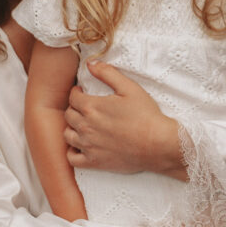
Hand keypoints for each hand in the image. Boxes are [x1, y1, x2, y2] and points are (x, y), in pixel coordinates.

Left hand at [64, 61, 181, 174]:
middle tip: (85, 107)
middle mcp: (86, 127)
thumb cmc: (145, 115)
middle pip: (68, 115)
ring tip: (83, 125)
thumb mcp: (129, 88)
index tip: (82, 92)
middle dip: (74, 108)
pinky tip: (82, 146)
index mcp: (91, 107)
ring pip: (67, 135)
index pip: (72, 97)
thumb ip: (107, 73)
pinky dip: (73, 151)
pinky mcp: (94, 162)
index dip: (76, 92)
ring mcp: (88, 146)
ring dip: (72, 128)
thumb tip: (90, 64)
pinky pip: (72, 158)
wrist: (158, 144)